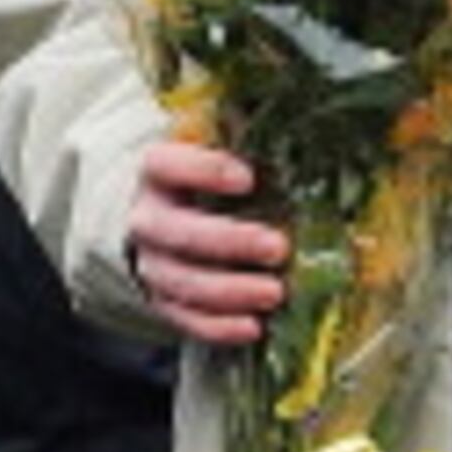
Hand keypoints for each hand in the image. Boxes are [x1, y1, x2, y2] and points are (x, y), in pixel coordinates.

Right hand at [127, 131, 289, 347]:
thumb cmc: (198, 179)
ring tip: (275, 292)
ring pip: (183, 282)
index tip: (247, 177)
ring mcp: (151, 264)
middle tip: (277, 246)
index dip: (204, 170)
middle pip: (180, 233)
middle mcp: (147, 219)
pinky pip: (185, 319)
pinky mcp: (161, 300)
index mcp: (157, 173)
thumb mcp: (210, 148)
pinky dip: (218, 327)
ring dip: (230, 290)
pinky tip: (252, 326)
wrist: (151, 215)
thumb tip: (304, 124)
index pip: (167, 165)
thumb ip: (242, 138)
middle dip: (230, 242)